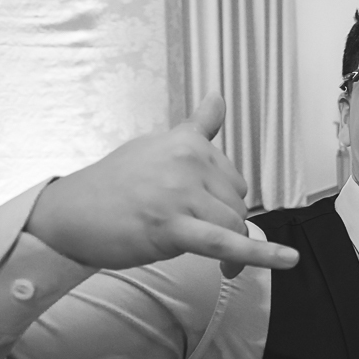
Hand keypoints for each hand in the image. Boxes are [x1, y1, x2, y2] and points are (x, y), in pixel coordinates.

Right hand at [25, 93, 298, 272]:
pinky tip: (289, 260)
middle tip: (198, 239)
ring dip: (231, 249)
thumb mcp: (157, 147)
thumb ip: (196, 128)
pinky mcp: (172, 226)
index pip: (233, 180)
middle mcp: (188, 162)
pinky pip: (226, 242)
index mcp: (188, 143)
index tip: (207, 216)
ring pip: (234, 226)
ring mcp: (180, 194)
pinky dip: (260, 254)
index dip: (225, 204)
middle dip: (225, 226)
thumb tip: (219, 97)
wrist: (69, 215)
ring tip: (210, 258)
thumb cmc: (115, 185)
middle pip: (237, 205)